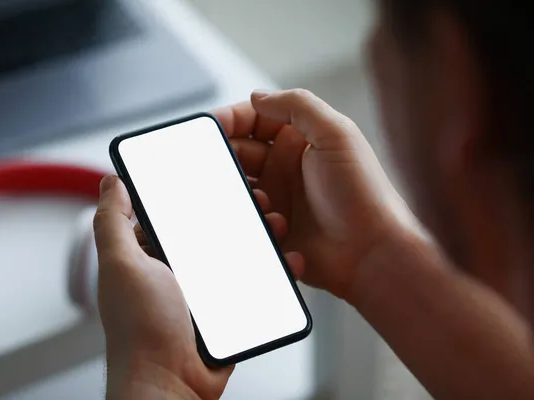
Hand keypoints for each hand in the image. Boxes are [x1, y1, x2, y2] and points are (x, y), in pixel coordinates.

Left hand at [93, 176, 304, 398]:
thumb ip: (112, 222)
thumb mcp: (122, 265)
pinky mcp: (227, 310)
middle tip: (259, 201)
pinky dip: (272, 271)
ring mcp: (204, 291)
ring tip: (277, 226)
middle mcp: (176, 271)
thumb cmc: (141, 330)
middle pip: (211, 230)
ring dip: (260, 238)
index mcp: (149, 256)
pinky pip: (253, 284)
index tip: (221, 178)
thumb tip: (111, 182)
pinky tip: (287, 260)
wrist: (172, 384)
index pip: (174, 214)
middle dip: (237, 213)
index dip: (196, 194)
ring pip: (237, 254)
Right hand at [213, 89, 416, 298]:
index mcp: (298, 139)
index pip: (253, 119)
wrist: (373, 252)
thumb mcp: (336, 134)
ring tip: (266, 205)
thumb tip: (257, 96)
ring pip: (238, 188)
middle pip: (238, 152)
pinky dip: (256, 221)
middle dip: (228, 160)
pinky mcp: (274, 228)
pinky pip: (247, 220)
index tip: (208, 127)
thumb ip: (298, 105)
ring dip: (244, 195)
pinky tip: (281, 227)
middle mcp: (285, 166)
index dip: (229, 119)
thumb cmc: (363, 193)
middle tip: (224, 171)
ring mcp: (279, 198)